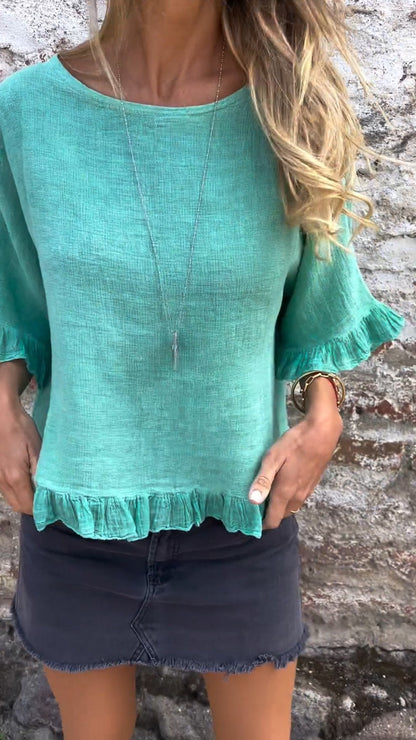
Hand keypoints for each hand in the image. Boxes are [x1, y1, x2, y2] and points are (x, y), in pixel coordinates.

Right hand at [0, 399, 40, 514]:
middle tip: (48, 500)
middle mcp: (3, 482)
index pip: (29, 506)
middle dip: (33, 507)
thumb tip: (49, 492)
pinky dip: (16, 491)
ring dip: (24, 499)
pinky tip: (26, 481)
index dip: (42, 510)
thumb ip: (42, 473)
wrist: (1, 415)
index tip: (54, 507)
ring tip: (39, 490)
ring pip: (11, 499)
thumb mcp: (37, 449)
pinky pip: (5, 490)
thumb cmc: (21, 429)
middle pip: (19, 506)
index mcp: (15, 477)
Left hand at [247, 413, 342, 529]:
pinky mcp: (313, 484)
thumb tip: (252, 501)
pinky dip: (289, 498)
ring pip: (291, 507)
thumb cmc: (294, 444)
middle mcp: (297, 496)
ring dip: (280, 506)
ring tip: (268, 493)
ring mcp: (307, 491)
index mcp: (285, 492)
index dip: (261, 524)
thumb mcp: (273, 458)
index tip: (250, 518)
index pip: (273, 521)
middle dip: (269, 515)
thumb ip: (263, 480)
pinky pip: (299, 498)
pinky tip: (283, 483)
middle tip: (257, 502)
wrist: (322, 433)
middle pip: (282, 516)